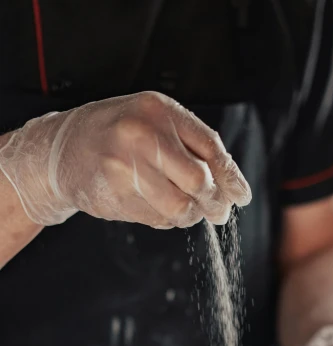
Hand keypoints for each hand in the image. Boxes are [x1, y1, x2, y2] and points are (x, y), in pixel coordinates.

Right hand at [0, 91, 250, 227]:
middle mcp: (140, 135)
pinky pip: (157, 219)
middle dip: (213, 202)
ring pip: (179, 208)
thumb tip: (232, 189)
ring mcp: (123, 166)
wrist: (63, 148)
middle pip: (198, 182)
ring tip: (186, 209)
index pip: (210, 148)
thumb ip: (193, 147)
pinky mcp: (113, 196)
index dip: (231, 177)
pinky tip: (154, 205)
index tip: (241, 197)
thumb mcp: (156, 122)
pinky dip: (164, 219)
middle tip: (218, 212)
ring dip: (190, 215)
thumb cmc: (119, 135)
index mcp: (158, 110)